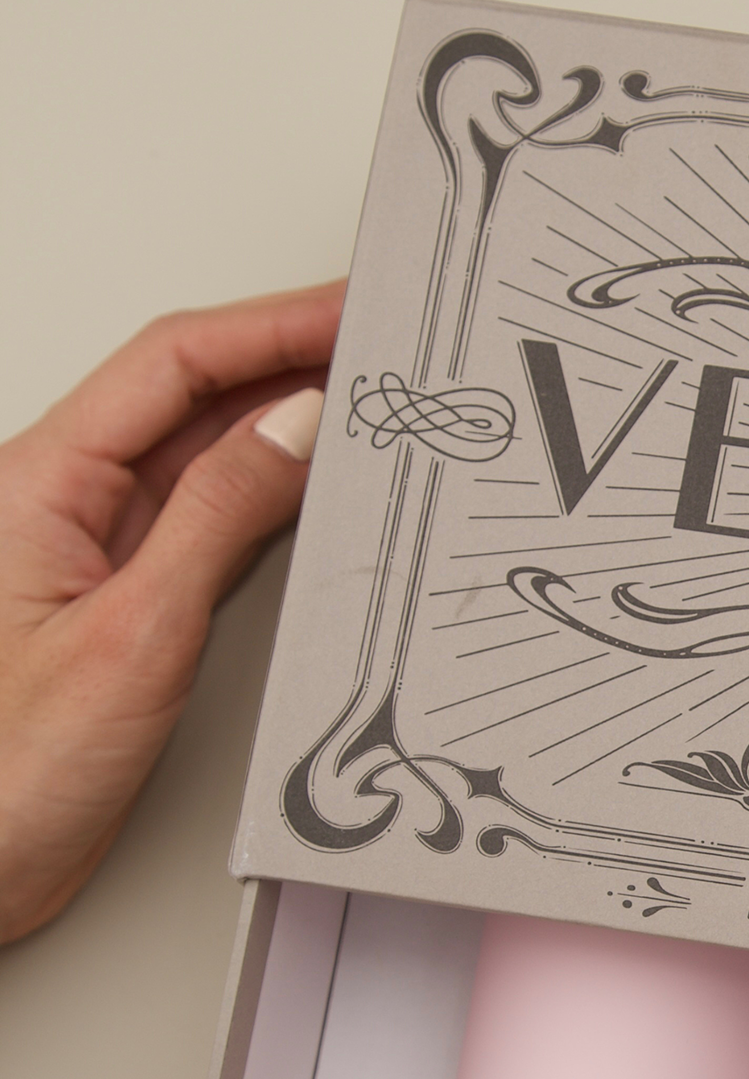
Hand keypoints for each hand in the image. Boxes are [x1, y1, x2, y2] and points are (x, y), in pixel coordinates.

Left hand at [0, 282, 344, 943]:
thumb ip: (216, 521)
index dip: (270, 322)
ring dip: (285, 419)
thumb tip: (292, 430)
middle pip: (190, 392)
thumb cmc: (6, 773)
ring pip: (203, 451)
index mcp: (37, 481)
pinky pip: (207, 518)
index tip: (351, 305)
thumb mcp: (133, 635)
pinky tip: (318, 485)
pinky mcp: (124, 599)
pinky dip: (272, 492)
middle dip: (288, 352)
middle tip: (382, 339)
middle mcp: (61, 501)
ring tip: (368, 397)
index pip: (173, 364)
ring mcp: (93, 548)